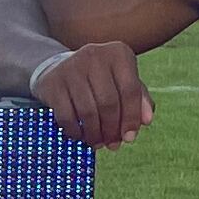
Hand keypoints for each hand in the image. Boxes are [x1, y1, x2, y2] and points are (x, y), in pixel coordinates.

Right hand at [24, 41, 155, 146]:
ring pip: (88, 111)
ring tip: (98, 143)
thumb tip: (146, 121)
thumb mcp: (123, 82)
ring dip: (95, 134)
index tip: (130, 137)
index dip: (132, 118)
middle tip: (113, 144)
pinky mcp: (52, 83)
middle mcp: (94, 54)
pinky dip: (76, 132)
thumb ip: (139, 99)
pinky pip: (67, 116)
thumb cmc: (100, 80)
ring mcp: (71, 67)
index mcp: (118, 53)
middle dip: (112, 129)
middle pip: (109, 102)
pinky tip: (80, 136)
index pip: (130, 90)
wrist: (59, 69)